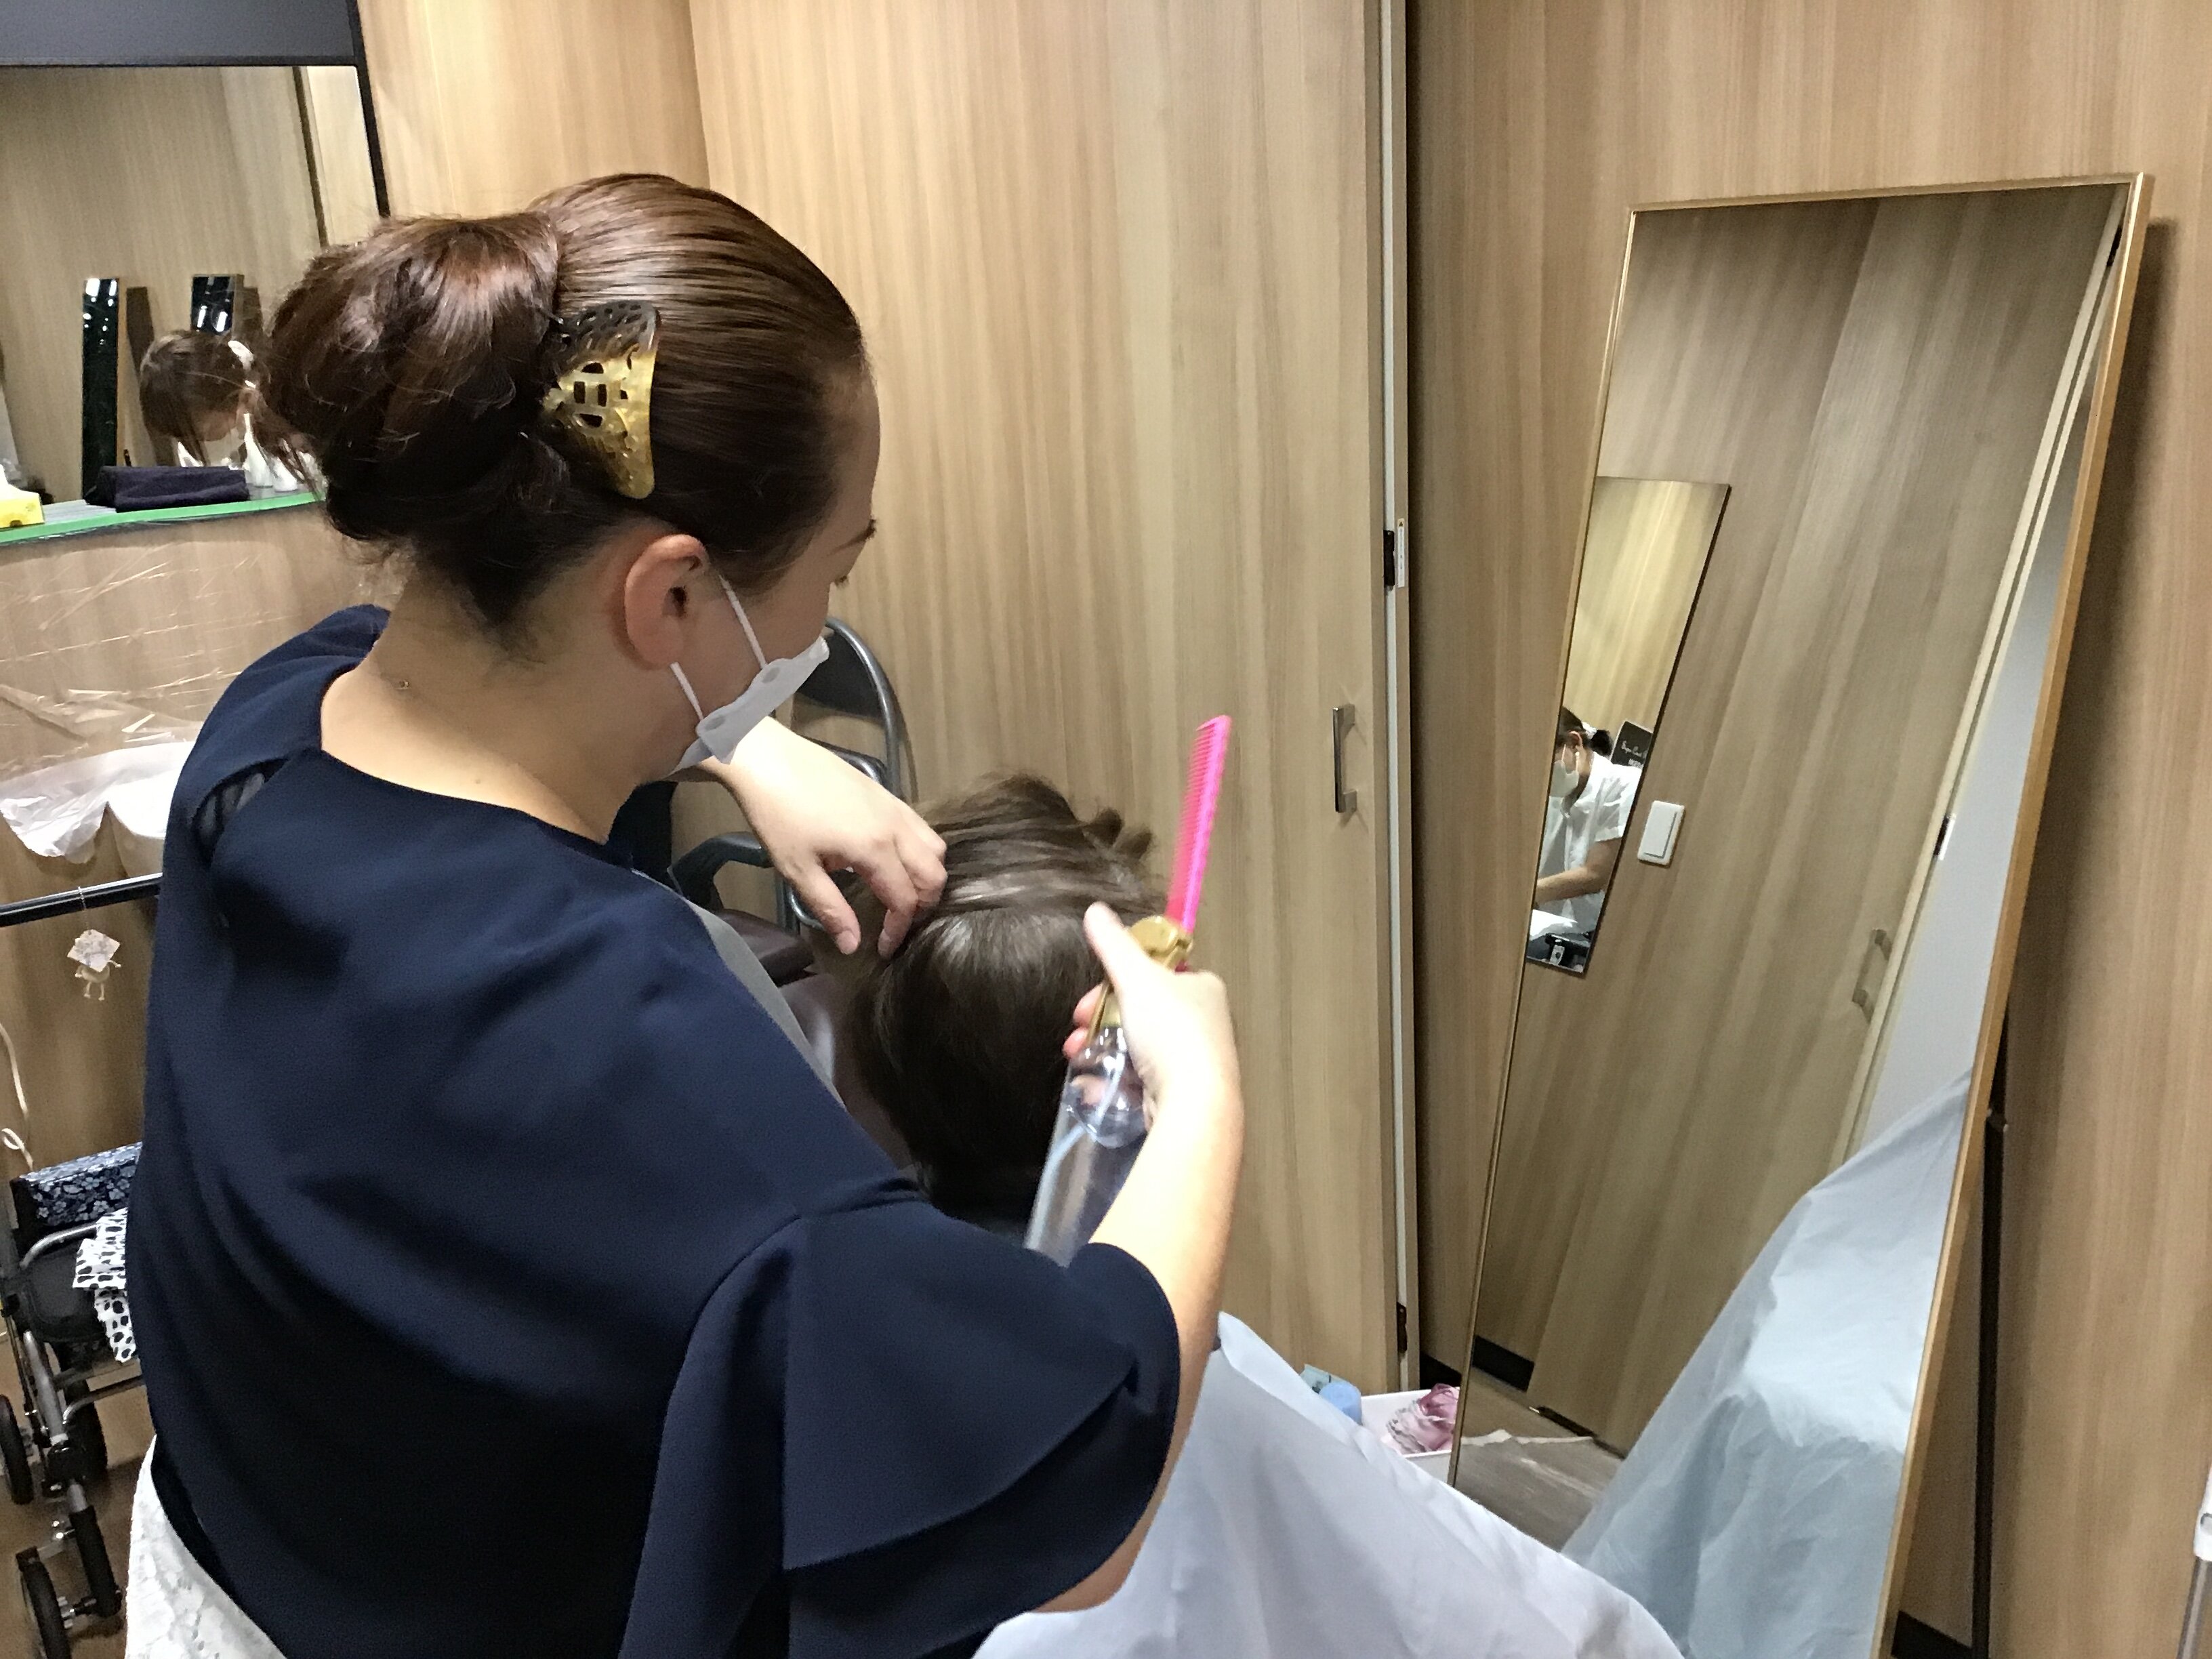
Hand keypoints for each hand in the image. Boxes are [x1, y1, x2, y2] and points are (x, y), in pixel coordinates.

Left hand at [703, 721, 945, 955]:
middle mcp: (895, 826)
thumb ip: (832, 909)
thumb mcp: (798, 870)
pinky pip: (921, 826)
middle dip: (923, 905)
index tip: (884, 947)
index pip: (906, 899)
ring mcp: (894, 806)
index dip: (899, 929)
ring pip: (935, 846)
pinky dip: (921, 850)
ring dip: (927, 875)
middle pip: (934, 873)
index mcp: (875, 848)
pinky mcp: (885, 793)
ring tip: (902, 892)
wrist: (767, 758)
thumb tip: (853, 946)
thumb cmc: (778, 816)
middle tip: (899, 922)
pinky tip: (893, 859)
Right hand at [1067, 906, 1240, 1110]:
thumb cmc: (1171, 1032)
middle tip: (1078, 1027)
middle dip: (1099, 1018)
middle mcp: (1203, 1021)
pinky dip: (1111, 1079)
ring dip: (1098, 1047)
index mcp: (1202, 987)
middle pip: (1138, 1011)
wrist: (1193, 1103)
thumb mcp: (1138, 978)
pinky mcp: (1179, 1093)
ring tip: (1077, 1055)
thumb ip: (1114, 945)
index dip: (1116, 981)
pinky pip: (1138, 1078)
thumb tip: (1094, 909)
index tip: (1089, 997)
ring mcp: (1192, 1060)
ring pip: (1133, 1045)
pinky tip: (1092, 1083)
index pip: (1154, 973)